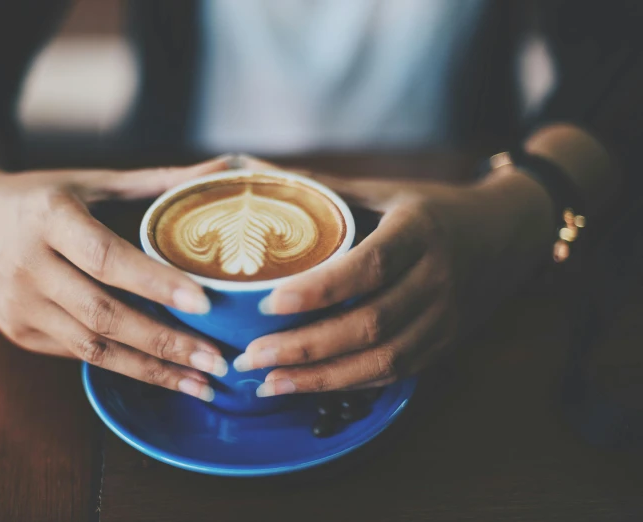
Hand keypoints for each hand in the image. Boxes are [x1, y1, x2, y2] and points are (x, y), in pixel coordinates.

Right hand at [0, 122, 230, 400]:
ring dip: (150, 370)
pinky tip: (162, 373)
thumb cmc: (39, 196)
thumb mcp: (91, 182)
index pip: (107, 258)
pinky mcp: (18, 332)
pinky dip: (122, 365)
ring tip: (200, 383)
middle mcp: (27, 265)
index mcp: (48, 217)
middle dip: (165, 343)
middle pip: (103, 314)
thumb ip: (157, 182)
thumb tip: (225, 169)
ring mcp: (18, 305)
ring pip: (92, 347)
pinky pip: (77, 354)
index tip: (204, 303)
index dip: (155, 283)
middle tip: (217, 360)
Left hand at [233, 169, 553, 395]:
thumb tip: (259, 174)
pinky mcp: (444, 345)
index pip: (370, 266)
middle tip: (251, 356)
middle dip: (305, 348)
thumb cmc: (433, 208)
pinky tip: (308, 386)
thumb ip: (328, 189)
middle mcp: (437, 279)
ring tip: (268, 382)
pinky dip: (349, 384)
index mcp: (420, 232)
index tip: (267, 302)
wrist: (508, 234)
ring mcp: (445, 318)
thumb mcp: (388, 191)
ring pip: (382, 361)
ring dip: (321, 378)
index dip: (319, 289)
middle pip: (370, 325)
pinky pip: (395, 373)